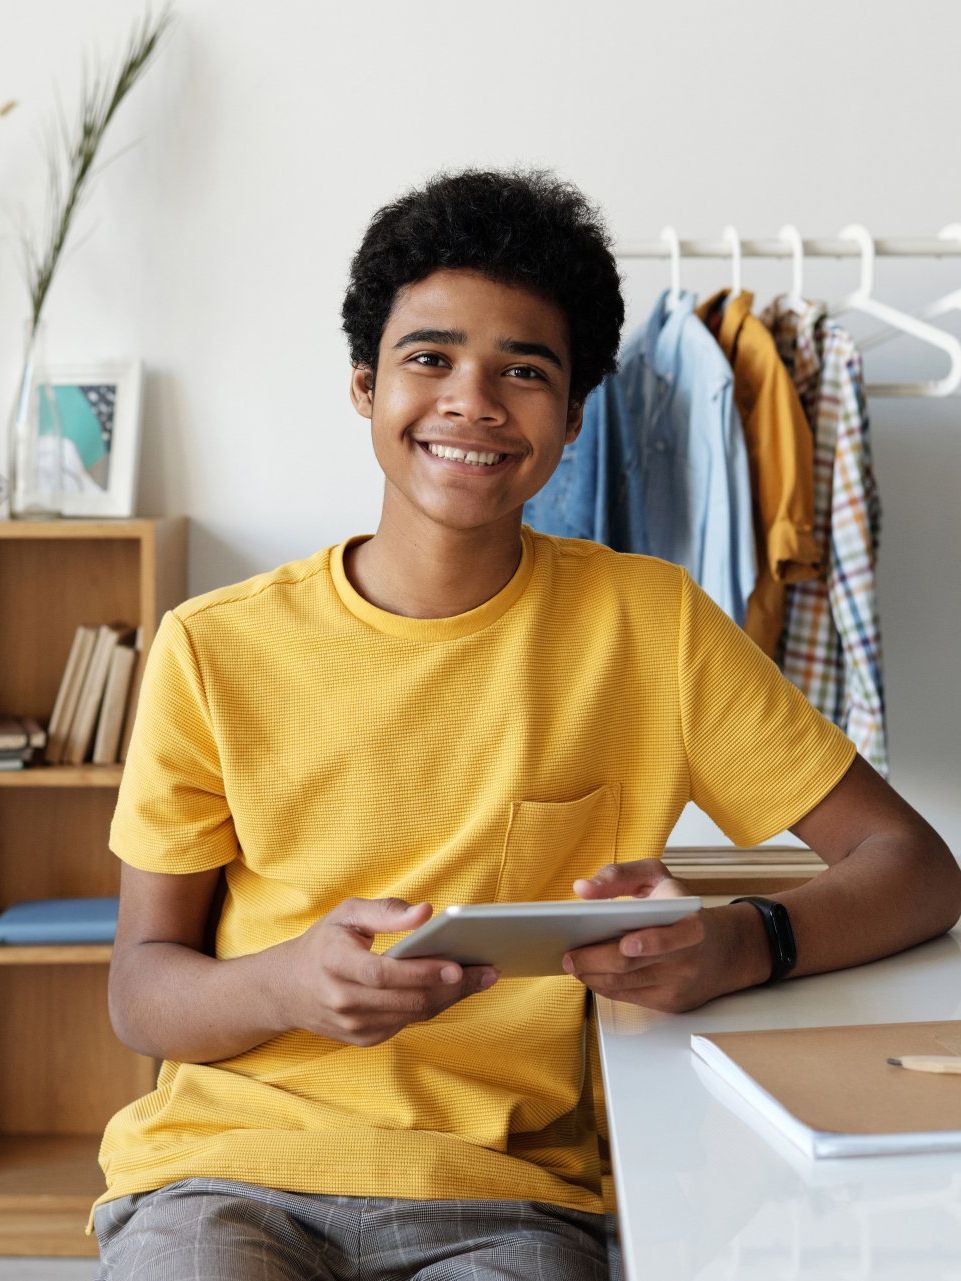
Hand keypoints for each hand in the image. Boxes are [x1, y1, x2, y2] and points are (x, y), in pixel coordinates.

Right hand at [279, 898, 497, 1045]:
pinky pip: (406, 1023)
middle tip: (488, 971)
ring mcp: (352, 1025)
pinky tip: (452, 990)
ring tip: (480, 978)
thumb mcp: (347, 914)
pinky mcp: (363, 1039)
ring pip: (412, 1015)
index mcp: (335, 964)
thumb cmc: (324, 942)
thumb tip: (427, 912)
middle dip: (452, 988)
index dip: (422, 972)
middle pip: (407, 1000)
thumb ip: (386, 911)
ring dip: (449, 998)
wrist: (287, 988)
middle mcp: (342, 1000)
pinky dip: (431, 1006)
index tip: (458, 965)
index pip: (384, 974)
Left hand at [563, 860, 757, 1011]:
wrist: (723, 949)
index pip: (671, 938)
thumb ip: (620, 875)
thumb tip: (583, 889)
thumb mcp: (657, 877)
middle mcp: (687, 958)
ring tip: (572, 963)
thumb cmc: (681, 908)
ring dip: (592, 976)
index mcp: (691, 924)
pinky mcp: (669, 1003)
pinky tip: (590, 974)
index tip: (626, 943)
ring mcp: (677, 985)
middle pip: (633, 966)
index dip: (650, 942)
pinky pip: (628, 998)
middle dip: (596, 961)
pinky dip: (603, 986)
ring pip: (625, 985)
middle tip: (569, 955)